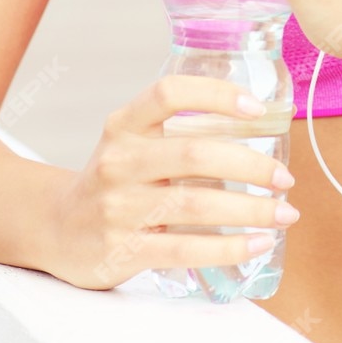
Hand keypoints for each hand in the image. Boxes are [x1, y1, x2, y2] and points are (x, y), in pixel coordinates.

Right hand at [45, 74, 298, 290]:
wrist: (57, 230)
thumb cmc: (115, 183)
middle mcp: (118, 161)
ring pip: (195, 204)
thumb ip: (180, 133)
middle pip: (194, 154)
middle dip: (250, 166)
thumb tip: (261, 126)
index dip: (215, 94)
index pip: (168, 93)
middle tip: (284, 179)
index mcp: (124, 126)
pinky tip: (258, 244)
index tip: (257, 107)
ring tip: (284, 214)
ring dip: (250, 209)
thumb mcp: (132, 144)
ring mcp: (118, 207)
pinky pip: (186, 248)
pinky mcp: (123, 249)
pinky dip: (229, 247)